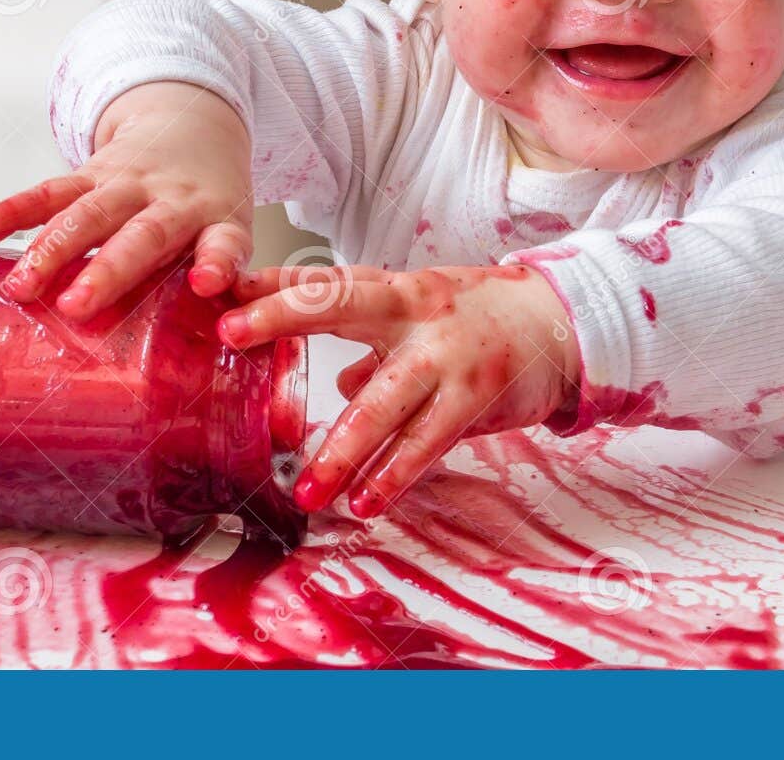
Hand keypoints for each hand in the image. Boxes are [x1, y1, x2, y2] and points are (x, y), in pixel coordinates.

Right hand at [0, 82, 252, 318]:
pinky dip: (10, 212)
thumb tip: (218, 348)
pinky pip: (48, 192)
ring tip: (17, 287)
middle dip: (106, 271)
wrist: (194, 124)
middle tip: (75, 308)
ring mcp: (128, 184)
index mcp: (217, 219)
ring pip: (85, 214)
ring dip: (49, 250)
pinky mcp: (91, 173)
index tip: (205, 284)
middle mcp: (172, 200)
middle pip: (140, 235)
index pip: (223, 242)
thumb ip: (218, 278)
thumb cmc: (210, 200)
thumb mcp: (230, 230)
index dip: (216, 262)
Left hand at [218, 264, 579, 518]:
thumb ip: (376, 349)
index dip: (271, 283)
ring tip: (307, 490)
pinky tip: (367, 502)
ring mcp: (445, 354)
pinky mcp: (475, 395)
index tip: (217, 288)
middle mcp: (414, 310)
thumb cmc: (484, 319)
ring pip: (383, 399)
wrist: (565, 321)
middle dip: (282, 315)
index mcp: (396, 289)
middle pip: (339, 304)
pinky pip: (428, 441)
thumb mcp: (425, 319)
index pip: (323, 280)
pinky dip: (395, 475)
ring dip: (343, 448)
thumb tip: (339, 382)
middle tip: (231, 332)